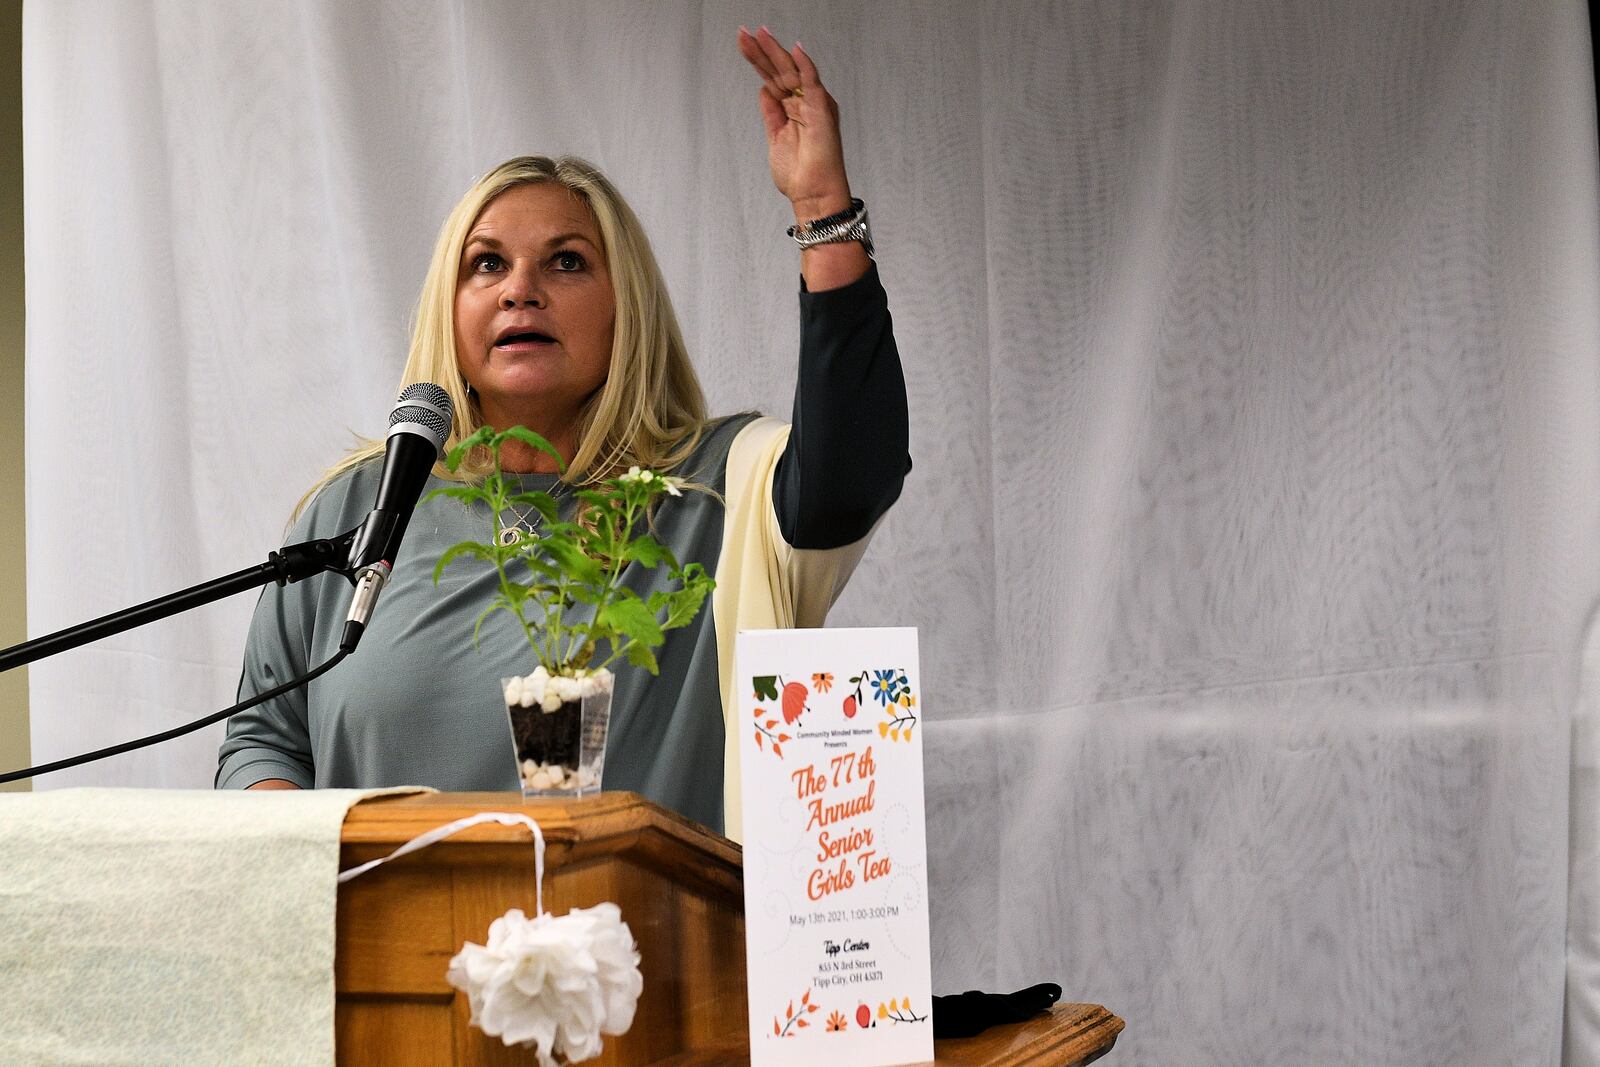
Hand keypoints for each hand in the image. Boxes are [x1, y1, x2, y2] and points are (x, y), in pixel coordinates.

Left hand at [737, 26, 852, 221]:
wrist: (813, 194)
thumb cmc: (800, 174)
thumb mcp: (775, 136)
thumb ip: (771, 112)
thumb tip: (764, 89)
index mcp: (792, 109)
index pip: (772, 78)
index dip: (757, 61)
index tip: (744, 45)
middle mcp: (803, 103)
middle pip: (779, 70)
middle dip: (761, 51)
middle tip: (745, 33)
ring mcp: (813, 104)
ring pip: (792, 70)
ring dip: (775, 52)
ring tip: (758, 35)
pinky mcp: (822, 109)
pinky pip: (813, 81)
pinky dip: (805, 64)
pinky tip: (794, 49)